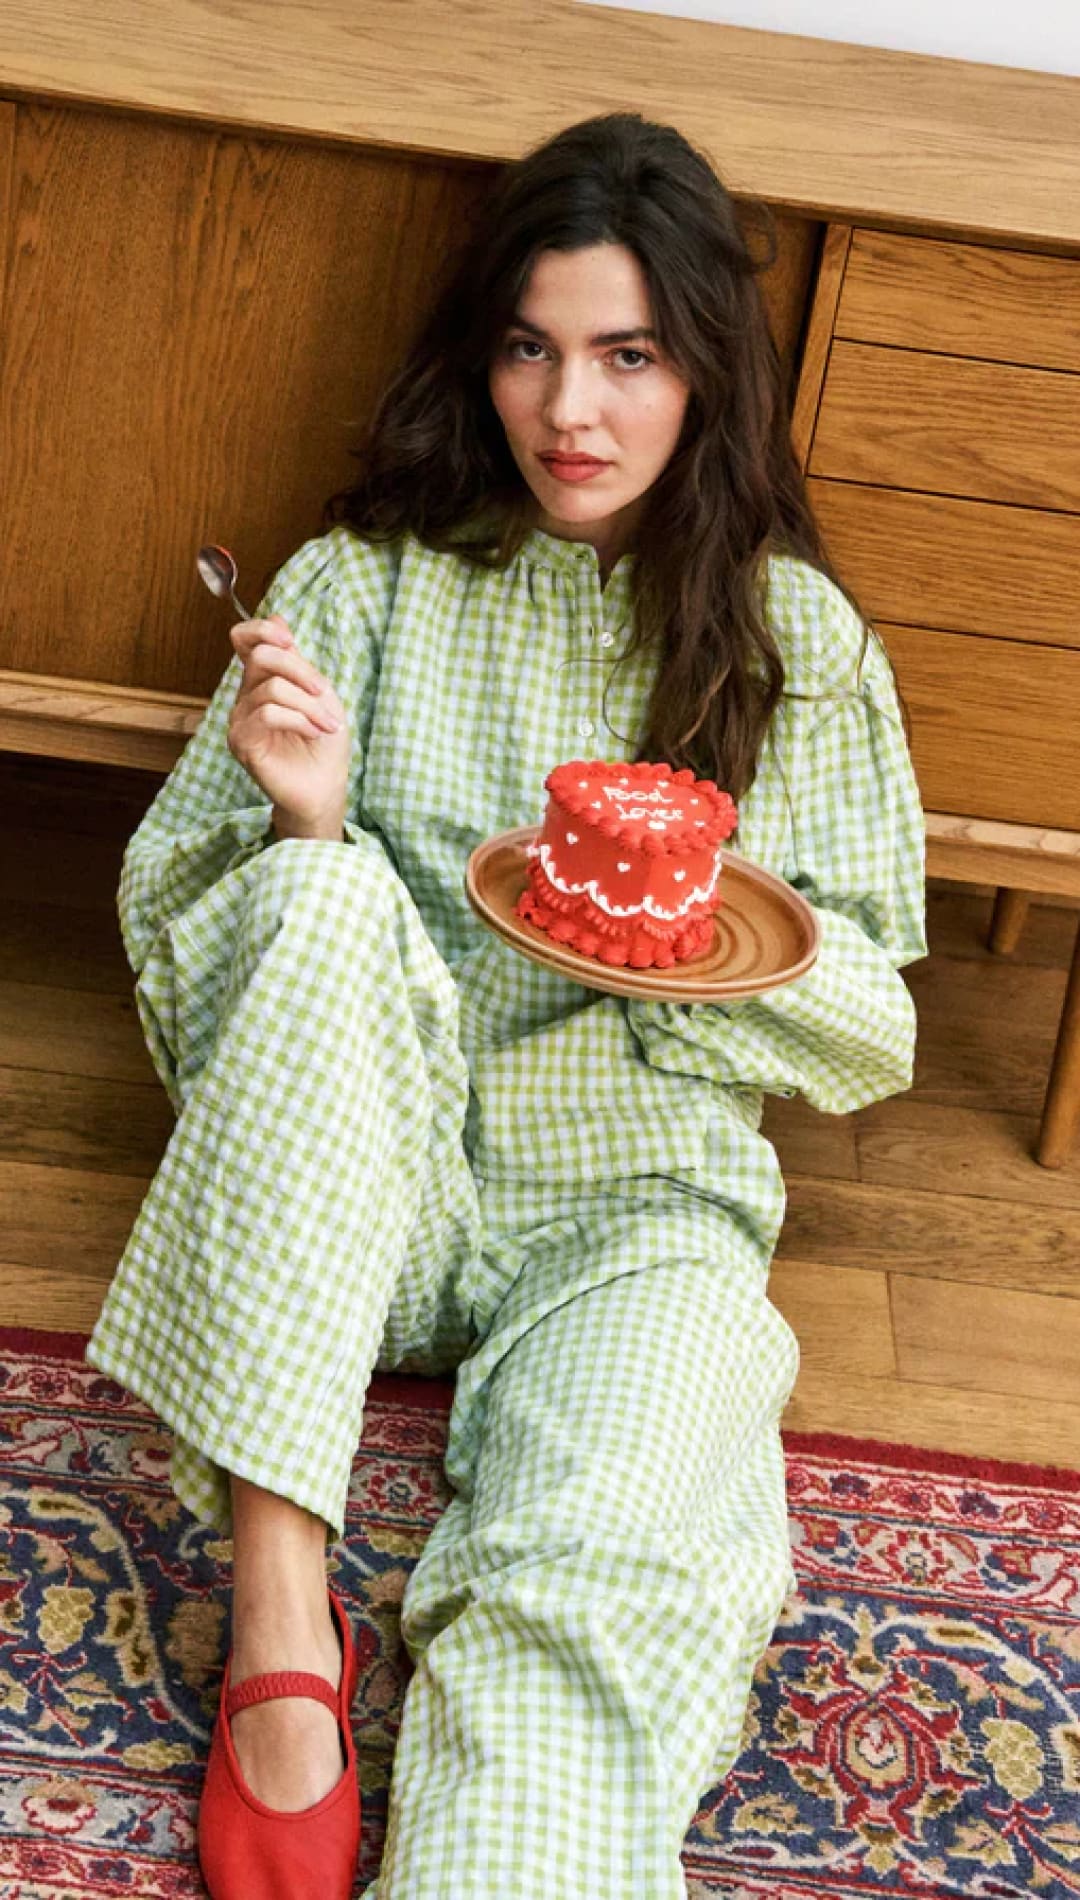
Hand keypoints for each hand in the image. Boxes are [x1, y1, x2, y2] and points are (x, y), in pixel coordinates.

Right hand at [227, 616, 349, 838]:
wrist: (325, 786)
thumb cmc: (324, 741)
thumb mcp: (320, 693)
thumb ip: (297, 661)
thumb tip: (279, 616)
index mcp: (263, 680)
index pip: (244, 639)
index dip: (263, 629)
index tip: (290, 639)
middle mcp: (246, 696)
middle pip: (261, 656)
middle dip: (299, 669)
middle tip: (323, 692)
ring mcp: (240, 718)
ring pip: (270, 687)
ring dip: (307, 704)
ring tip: (327, 724)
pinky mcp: (241, 741)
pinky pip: (267, 713)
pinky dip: (298, 719)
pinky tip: (314, 733)